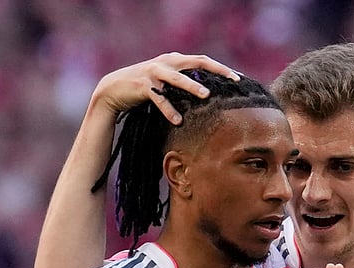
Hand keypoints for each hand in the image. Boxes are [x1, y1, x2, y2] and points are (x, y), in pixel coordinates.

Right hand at [92, 52, 240, 123]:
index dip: (221, 68)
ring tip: (206, 95)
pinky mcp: (142, 85)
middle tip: (233, 81)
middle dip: (216, 71)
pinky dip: (168, 109)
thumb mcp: (168, 82)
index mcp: (175, 60)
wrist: (114, 89)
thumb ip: (185, 83)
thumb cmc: (146, 88)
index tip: (239, 78)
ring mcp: (154, 72)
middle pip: (195, 62)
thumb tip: (210, 95)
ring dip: (192, 85)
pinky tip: (178, 121)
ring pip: (176, 77)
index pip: (203, 60)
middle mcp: (166, 62)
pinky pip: (158, 98)